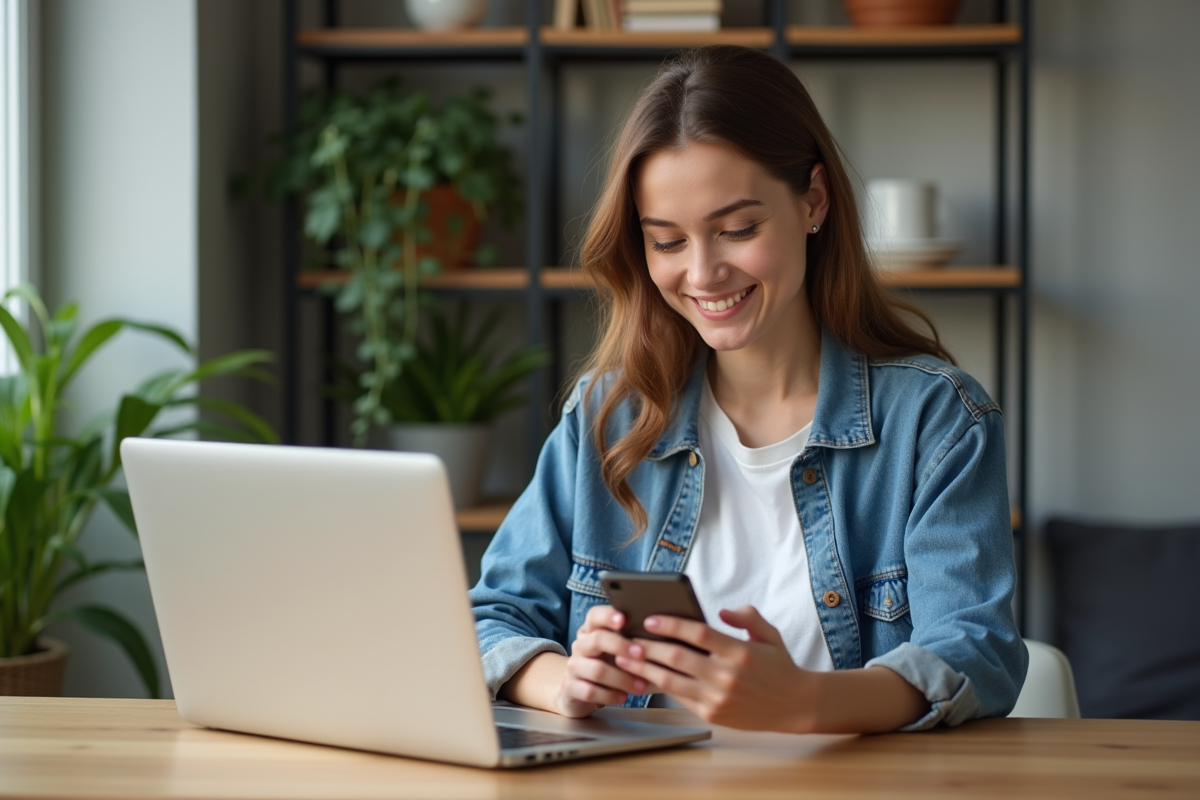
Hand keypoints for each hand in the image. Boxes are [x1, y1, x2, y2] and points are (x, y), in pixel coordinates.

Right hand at [555, 605, 653, 717]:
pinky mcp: (570, 688)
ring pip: (597, 669)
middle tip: (642, 654)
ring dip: (622, 678)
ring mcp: (573, 667)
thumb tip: (663, 632)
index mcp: (591, 630)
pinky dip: (610, 695)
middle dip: (621, 646)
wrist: (577, 690)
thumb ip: (631, 638)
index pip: (595, 615)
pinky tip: (623, 697)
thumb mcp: (615, 649)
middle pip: (597, 639)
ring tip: (641, 686)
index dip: (608, 616)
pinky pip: (590, 691)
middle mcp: (580, 645)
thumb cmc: (605, 664)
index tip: (624, 619)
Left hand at [615, 605, 816, 731]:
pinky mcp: (713, 715)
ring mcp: (718, 698)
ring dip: (646, 668)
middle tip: (627, 638)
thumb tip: (721, 611)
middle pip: (678, 657)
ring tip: (626, 658)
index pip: (698, 633)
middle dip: (648, 647)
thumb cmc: (779, 665)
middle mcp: (727, 676)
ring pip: (672, 681)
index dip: (671, 624)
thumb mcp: (769, 634)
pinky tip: (645, 676)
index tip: (650, 618)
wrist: (795, 705)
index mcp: (740, 651)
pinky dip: (660, 686)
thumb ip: (746, 617)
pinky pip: (679, 698)